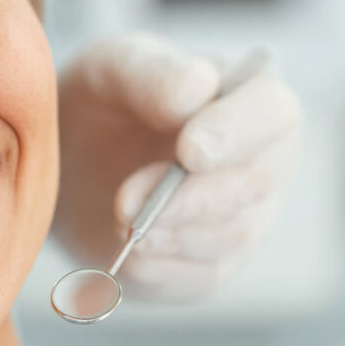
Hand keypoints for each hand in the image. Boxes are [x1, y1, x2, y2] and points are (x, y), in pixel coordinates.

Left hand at [52, 33, 301, 300]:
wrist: (69, 162)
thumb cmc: (102, 101)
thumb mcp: (111, 69)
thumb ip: (152, 72)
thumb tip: (196, 89)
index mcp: (246, 95)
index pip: (275, 113)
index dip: (238, 133)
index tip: (189, 150)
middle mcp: (263, 158)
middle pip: (257, 183)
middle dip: (191, 196)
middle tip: (128, 199)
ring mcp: (244, 215)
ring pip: (234, 234)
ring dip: (172, 232)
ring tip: (120, 220)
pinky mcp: (211, 262)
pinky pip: (202, 276)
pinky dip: (159, 266)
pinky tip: (125, 251)